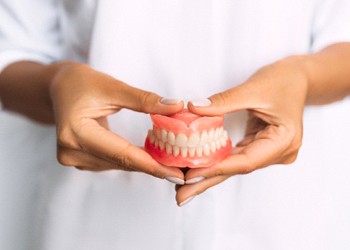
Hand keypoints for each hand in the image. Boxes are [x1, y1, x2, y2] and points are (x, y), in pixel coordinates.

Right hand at [49, 62, 184, 182]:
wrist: (58, 88)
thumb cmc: (81, 82)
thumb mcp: (113, 86)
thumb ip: (144, 99)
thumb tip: (176, 107)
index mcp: (76, 132)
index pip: (122, 154)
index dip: (152, 165)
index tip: (177, 173)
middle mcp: (71, 151)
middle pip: (121, 162)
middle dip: (153, 166)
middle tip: (182, 171)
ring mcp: (73, 158)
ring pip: (118, 164)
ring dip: (144, 163)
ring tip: (171, 162)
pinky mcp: (79, 159)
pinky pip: (112, 162)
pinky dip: (131, 159)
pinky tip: (150, 156)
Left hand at [176, 57, 308, 205]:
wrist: (298, 78)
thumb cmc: (282, 80)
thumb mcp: (252, 88)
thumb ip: (223, 101)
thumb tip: (193, 108)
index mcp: (284, 140)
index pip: (245, 161)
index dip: (216, 168)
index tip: (190, 175)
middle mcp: (279, 152)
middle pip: (238, 169)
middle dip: (207, 181)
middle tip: (181, 196)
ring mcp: (271, 152)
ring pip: (235, 166)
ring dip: (209, 174)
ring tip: (184, 186)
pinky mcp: (261, 147)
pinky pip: (236, 157)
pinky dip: (217, 162)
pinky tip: (199, 168)